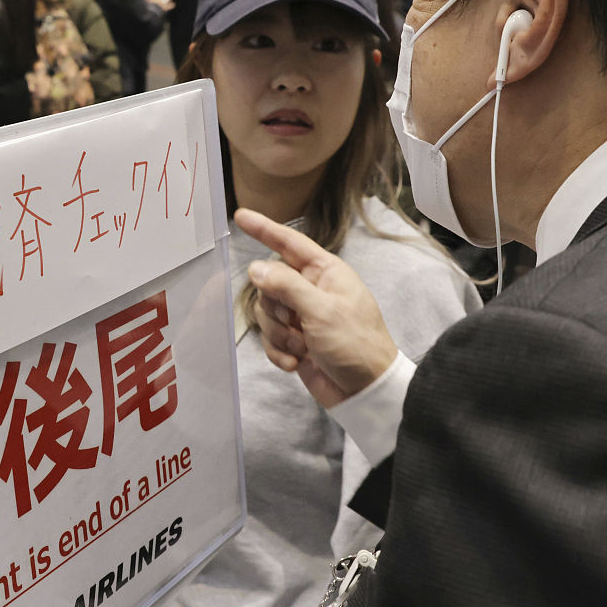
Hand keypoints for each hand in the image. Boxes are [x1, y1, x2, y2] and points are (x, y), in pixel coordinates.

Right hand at [237, 207, 400, 406]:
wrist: (365, 391)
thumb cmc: (354, 343)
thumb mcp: (322, 310)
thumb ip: (286, 285)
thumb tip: (255, 268)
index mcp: (325, 272)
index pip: (289, 244)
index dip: (264, 229)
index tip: (241, 216)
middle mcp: (311, 290)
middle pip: (269, 284)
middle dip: (274, 307)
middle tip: (294, 324)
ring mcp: (302, 316)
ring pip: (266, 313)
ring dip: (277, 333)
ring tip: (301, 348)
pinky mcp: (295, 341)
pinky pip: (269, 338)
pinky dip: (279, 352)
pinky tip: (296, 363)